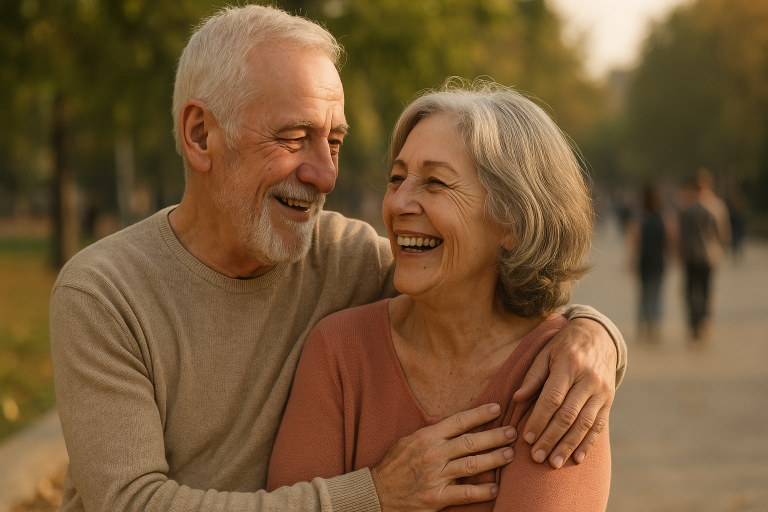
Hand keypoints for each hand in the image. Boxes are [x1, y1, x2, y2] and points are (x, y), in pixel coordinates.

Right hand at [371, 404, 516, 511]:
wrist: (376, 492)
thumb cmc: (394, 465)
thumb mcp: (408, 441)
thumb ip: (431, 434)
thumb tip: (455, 424)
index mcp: (426, 437)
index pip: (458, 421)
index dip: (480, 414)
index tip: (497, 408)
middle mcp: (432, 455)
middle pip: (470, 442)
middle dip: (494, 436)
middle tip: (512, 433)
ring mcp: (435, 477)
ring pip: (472, 465)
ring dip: (494, 459)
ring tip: (509, 455)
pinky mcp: (435, 498)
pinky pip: (465, 494)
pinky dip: (482, 491)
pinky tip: (495, 488)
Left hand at [512, 318, 615, 468]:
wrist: (600, 336)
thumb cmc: (565, 345)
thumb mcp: (546, 352)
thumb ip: (533, 376)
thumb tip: (517, 398)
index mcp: (569, 365)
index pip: (552, 398)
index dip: (539, 419)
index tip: (526, 437)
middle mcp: (588, 379)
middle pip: (568, 415)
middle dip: (551, 438)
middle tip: (536, 456)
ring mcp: (601, 391)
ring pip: (585, 424)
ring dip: (568, 446)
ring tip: (553, 463)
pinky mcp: (609, 400)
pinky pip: (599, 425)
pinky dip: (588, 443)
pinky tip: (577, 458)